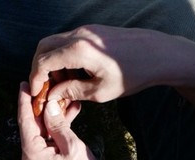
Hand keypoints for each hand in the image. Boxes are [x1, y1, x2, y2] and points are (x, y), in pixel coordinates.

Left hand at [17, 82, 102, 159]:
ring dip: (51, 114)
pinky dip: (56, 127)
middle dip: (38, 103)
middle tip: (45, 84)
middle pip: (31, 123)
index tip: (23, 84)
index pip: (25, 120)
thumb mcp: (72, 147)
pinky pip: (48, 139)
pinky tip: (68, 113)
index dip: (24, 101)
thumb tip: (48, 106)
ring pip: (41, 130)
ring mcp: (38, 159)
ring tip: (61, 95)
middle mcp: (30, 155)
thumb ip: (58, 125)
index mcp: (32, 151)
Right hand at [29, 25, 186, 106]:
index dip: (35, 79)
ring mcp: (86, 30)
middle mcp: (79, 35)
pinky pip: (68, 41)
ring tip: (63, 84)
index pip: (43, 61)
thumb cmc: (132, 74)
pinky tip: (75, 73)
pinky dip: (63, 56)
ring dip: (52, 62)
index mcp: (78, 50)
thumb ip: (71, 91)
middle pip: (43, 47)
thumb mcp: (100, 91)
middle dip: (39, 68)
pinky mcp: (92, 31)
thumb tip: (52, 95)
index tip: (37, 94)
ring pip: (55, 42)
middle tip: (45, 88)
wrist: (159, 54)